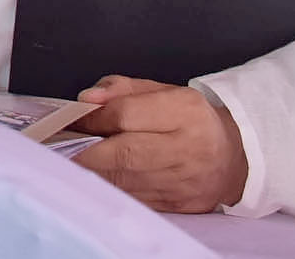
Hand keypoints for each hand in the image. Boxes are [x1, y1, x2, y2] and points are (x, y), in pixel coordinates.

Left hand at [71, 76, 248, 213]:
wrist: (234, 156)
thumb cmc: (189, 118)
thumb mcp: (162, 90)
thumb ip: (121, 89)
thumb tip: (86, 100)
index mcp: (185, 111)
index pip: (126, 115)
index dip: (92, 118)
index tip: (71, 119)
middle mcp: (188, 148)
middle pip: (124, 153)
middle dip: (86, 152)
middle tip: (60, 147)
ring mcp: (185, 182)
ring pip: (127, 181)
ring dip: (93, 173)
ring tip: (72, 161)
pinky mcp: (180, 206)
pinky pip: (135, 198)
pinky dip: (111, 189)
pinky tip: (97, 179)